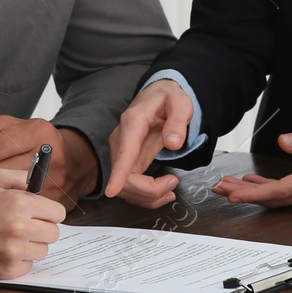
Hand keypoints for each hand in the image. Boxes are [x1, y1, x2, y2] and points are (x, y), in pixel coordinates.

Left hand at [0, 116, 98, 205]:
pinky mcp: (53, 202)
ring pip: (4, 193)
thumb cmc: (37, 142)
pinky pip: (18, 208)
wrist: (76, 161)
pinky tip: (3, 195)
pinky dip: (5, 203)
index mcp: (36, 133)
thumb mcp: (12, 127)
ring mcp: (52, 182)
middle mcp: (47, 157)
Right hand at [0, 169, 66, 279]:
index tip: (39, 213)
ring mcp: (15, 251)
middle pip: (53, 233)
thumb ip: (19, 177)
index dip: (48, 212)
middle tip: (25, 226)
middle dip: (42, 228)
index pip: (57, 213)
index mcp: (20, 203)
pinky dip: (19, 260)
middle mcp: (21, 228)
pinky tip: (3, 250)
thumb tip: (37, 182)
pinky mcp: (8, 270)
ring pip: (42, 251)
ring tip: (11, 238)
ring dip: (31, 245)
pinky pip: (28, 266)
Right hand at [102, 80, 190, 204]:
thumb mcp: (180, 103)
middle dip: (148, 190)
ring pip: (125, 186)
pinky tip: (162, 191)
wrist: (157, 96)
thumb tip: (173, 143)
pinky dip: (146, 195)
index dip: (118, 174)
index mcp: (133, 123)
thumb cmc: (167, 99)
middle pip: (124, 177)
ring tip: (170, 189)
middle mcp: (121, 139)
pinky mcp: (127, 162)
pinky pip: (130, 186)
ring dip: (148, 196)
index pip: (123, 153)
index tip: (111, 191)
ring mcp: (121, 152)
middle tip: (173, 183)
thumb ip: (177, 121)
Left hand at [210, 123, 291, 207]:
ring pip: (282, 198)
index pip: (281, 190)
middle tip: (221, 188)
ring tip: (232, 186)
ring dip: (256, 192)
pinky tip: (258, 182)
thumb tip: (283, 142)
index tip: (233, 194)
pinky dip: (272, 189)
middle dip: (246, 194)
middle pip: (276, 198)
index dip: (254, 194)